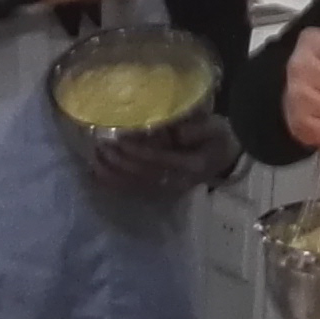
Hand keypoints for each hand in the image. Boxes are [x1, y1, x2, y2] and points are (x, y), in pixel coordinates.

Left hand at [89, 108, 236, 195]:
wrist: (225, 158)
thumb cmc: (219, 138)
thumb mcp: (216, 128)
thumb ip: (199, 129)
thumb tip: (177, 132)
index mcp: (190, 167)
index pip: (158, 160)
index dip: (137, 151)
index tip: (119, 138)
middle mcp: (175, 182)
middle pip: (141, 174)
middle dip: (118, 161)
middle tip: (100, 146)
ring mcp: (166, 189)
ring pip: (134, 185)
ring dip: (112, 174)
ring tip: (94, 159)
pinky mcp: (158, 190)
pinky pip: (133, 189)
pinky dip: (113, 183)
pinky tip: (97, 175)